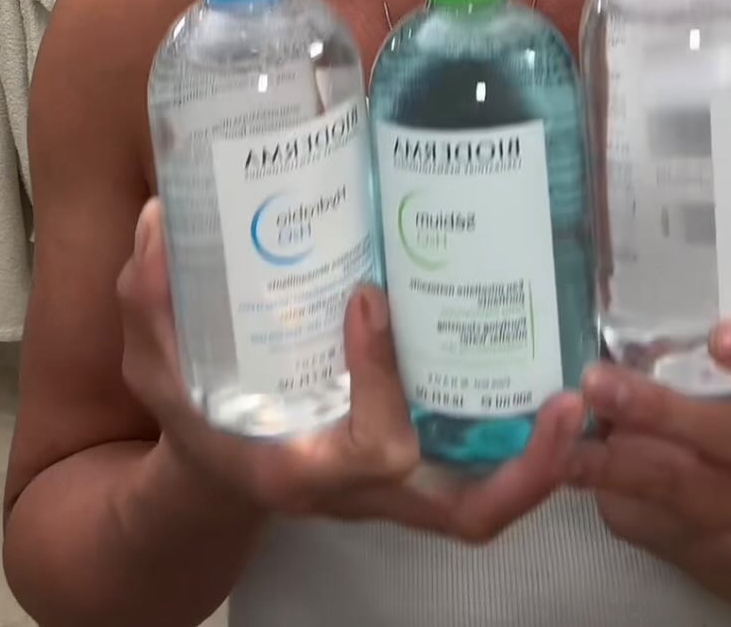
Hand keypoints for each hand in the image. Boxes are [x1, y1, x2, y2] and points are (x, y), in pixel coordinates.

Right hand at [118, 198, 583, 543]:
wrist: (211, 473)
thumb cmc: (193, 416)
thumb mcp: (159, 363)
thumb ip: (153, 298)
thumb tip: (163, 216)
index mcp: (299, 470)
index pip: (369, 448)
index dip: (380, 380)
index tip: (369, 298)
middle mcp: (358, 492)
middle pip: (462, 513)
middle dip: (522, 470)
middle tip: (563, 398)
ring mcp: (393, 490)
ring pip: (482, 506)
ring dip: (539, 462)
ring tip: (577, 392)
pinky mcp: (412, 469)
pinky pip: (477, 475)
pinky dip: (517, 444)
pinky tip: (540, 373)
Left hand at [570, 142, 730, 557]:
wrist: (727, 492)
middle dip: (678, 402)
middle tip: (632, 363)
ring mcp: (723, 491)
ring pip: (683, 469)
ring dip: (630, 423)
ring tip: (583, 388)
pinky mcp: (671, 514)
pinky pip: (632, 496)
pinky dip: (589, 465)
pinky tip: (551, 439)